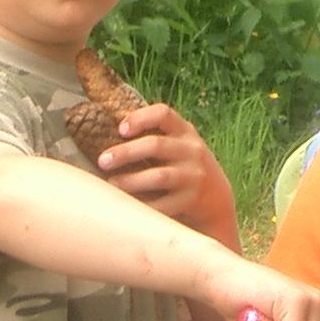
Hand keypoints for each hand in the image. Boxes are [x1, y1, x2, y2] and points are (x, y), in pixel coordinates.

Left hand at [98, 102, 238, 242]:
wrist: (217, 202)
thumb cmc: (184, 169)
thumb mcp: (179, 147)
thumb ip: (156, 136)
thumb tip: (105, 131)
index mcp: (185, 132)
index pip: (163, 114)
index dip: (140, 118)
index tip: (119, 129)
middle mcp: (193, 150)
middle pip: (156, 145)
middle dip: (126, 152)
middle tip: (102, 161)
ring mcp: (195, 176)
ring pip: (159, 176)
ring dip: (131, 181)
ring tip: (112, 184)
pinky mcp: (193, 200)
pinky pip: (164, 205)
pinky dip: (144, 206)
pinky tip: (128, 207)